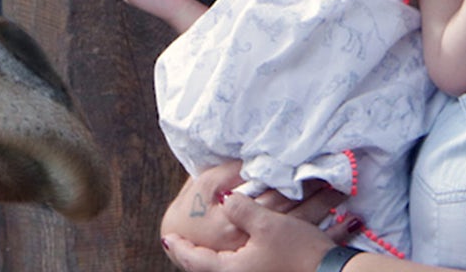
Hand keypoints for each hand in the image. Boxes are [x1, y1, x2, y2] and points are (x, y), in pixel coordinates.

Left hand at [163, 191, 345, 271]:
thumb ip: (241, 210)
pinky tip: (237, 248)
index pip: (194, 260)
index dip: (179, 247)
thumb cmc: (298, 251)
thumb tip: (226, 202)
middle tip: (180, 243)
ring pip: (226, 268)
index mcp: (232, 270)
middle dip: (194, 254)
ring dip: (213, 256)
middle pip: (208, 267)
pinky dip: (233, 258)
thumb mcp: (266, 224)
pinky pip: (242, 268)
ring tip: (203, 246)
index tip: (167, 238)